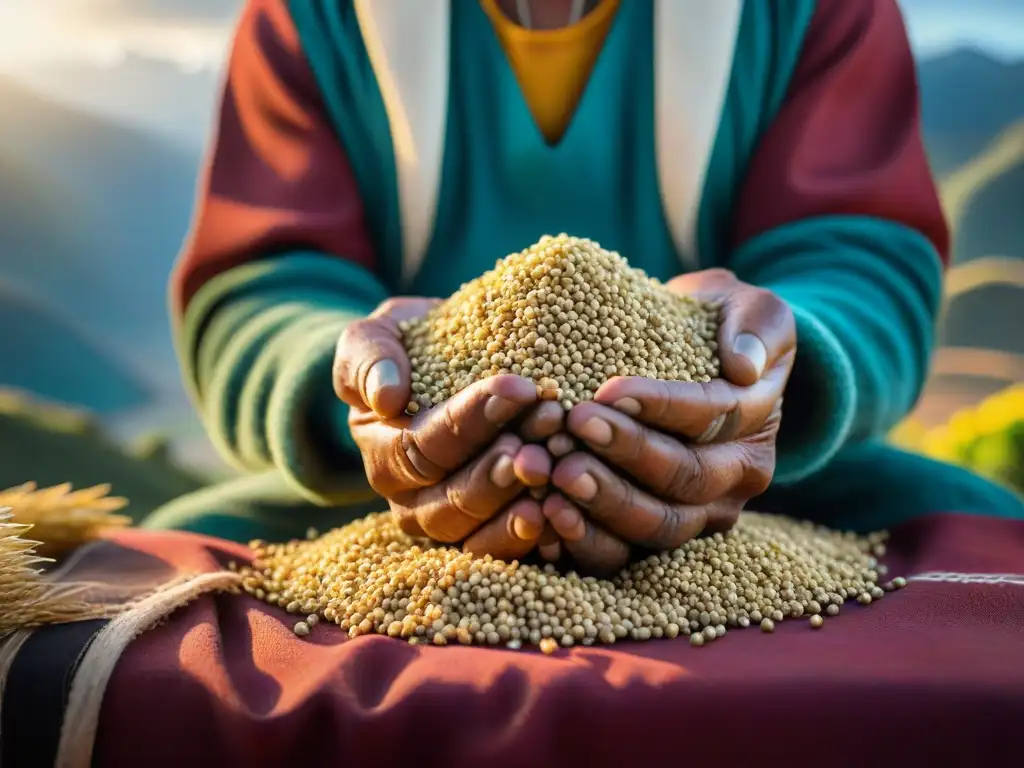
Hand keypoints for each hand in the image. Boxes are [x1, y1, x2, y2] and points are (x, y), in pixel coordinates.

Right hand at [332, 298, 556, 559]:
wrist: (443, 365)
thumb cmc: (411, 348)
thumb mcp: (378, 338)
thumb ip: (368, 359)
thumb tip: (385, 398)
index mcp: (383, 452)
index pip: (421, 445)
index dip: (469, 420)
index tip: (518, 387)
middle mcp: (409, 499)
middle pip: (451, 497)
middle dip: (501, 466)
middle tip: (548, 433)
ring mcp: (447, 525)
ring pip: (477, 530)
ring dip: (520, 498)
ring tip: (556, 465)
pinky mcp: (485, 538)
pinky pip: (505, 551)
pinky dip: (535, 537)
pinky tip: (564, 509)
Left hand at [545, 269, 796, 574]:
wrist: (699, 360)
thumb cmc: (716, 327)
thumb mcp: (752, 309)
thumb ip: (759, 326)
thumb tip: (745, 368)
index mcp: (755, 425)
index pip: (712, 418)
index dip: (661, 407)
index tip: (608, 390)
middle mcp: (735, 481)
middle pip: (684, 479)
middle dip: (626, 456)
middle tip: (571, 431)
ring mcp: (698, 517)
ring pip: (657, 525)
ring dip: (603, 504)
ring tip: (555, 475)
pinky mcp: (655, 540)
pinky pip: (624, 556)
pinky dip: (584, 543)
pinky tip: (544, 517)